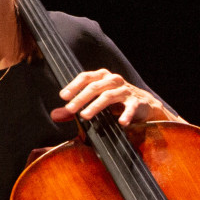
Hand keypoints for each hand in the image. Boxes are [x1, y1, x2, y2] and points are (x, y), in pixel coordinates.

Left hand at [52, 69, 167, 127]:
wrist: (144, 105)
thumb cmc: (116, 102)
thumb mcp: (94, 102)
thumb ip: (76, 108)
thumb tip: (55, 115)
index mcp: (102, 77)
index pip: (86, 77)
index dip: (74, 86)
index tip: (63, 96)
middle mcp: (114, 80)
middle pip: (95, 87)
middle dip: (81, 98)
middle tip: (70, 109)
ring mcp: (125, 90)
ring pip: (108, 96)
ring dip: (95, 106)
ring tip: (85, 116)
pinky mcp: (137, 102)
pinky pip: (130, 108)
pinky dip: (126, 115)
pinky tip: (121, 122)